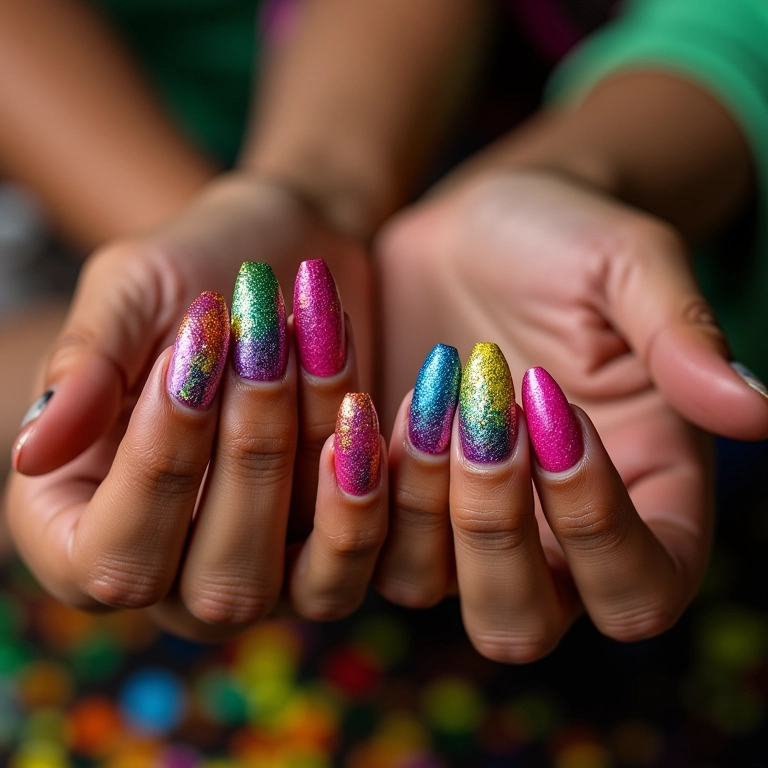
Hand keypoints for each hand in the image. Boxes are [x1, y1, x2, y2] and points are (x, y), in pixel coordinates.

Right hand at [5, 174, 381, 639]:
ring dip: (318, 465)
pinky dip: (377, 483)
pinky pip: (364, 556)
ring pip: (300, 584)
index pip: (105, 560)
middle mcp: (175, 566)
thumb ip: (85, 369)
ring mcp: (263, 568)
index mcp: (87, 521)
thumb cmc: (199, 266)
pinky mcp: (336, 547)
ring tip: (316, 354)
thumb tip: (32, 454)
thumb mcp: (131, 292)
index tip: (185, 362)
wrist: (294, 253)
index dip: (154, 470)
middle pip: (217, 584)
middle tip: (261, 345)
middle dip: (249, 455)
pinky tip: (372, 401)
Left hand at [374, 171, 767, 658]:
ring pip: (425, 588)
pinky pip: (358, 542)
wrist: (472, 229)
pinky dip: (351, 488)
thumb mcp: (628, 268)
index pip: (639, 587)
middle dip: (492, 525)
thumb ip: (683, 339)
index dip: (597, 524)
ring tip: (427, 385)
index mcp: (637, 501)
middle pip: (518, 623)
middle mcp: (546, 537)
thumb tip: (759, 413)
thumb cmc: (565, 243)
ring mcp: (457, 525)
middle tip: (486, 410)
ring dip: (417, 497)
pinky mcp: (391, 500)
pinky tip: (357, 402)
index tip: (555, 408)